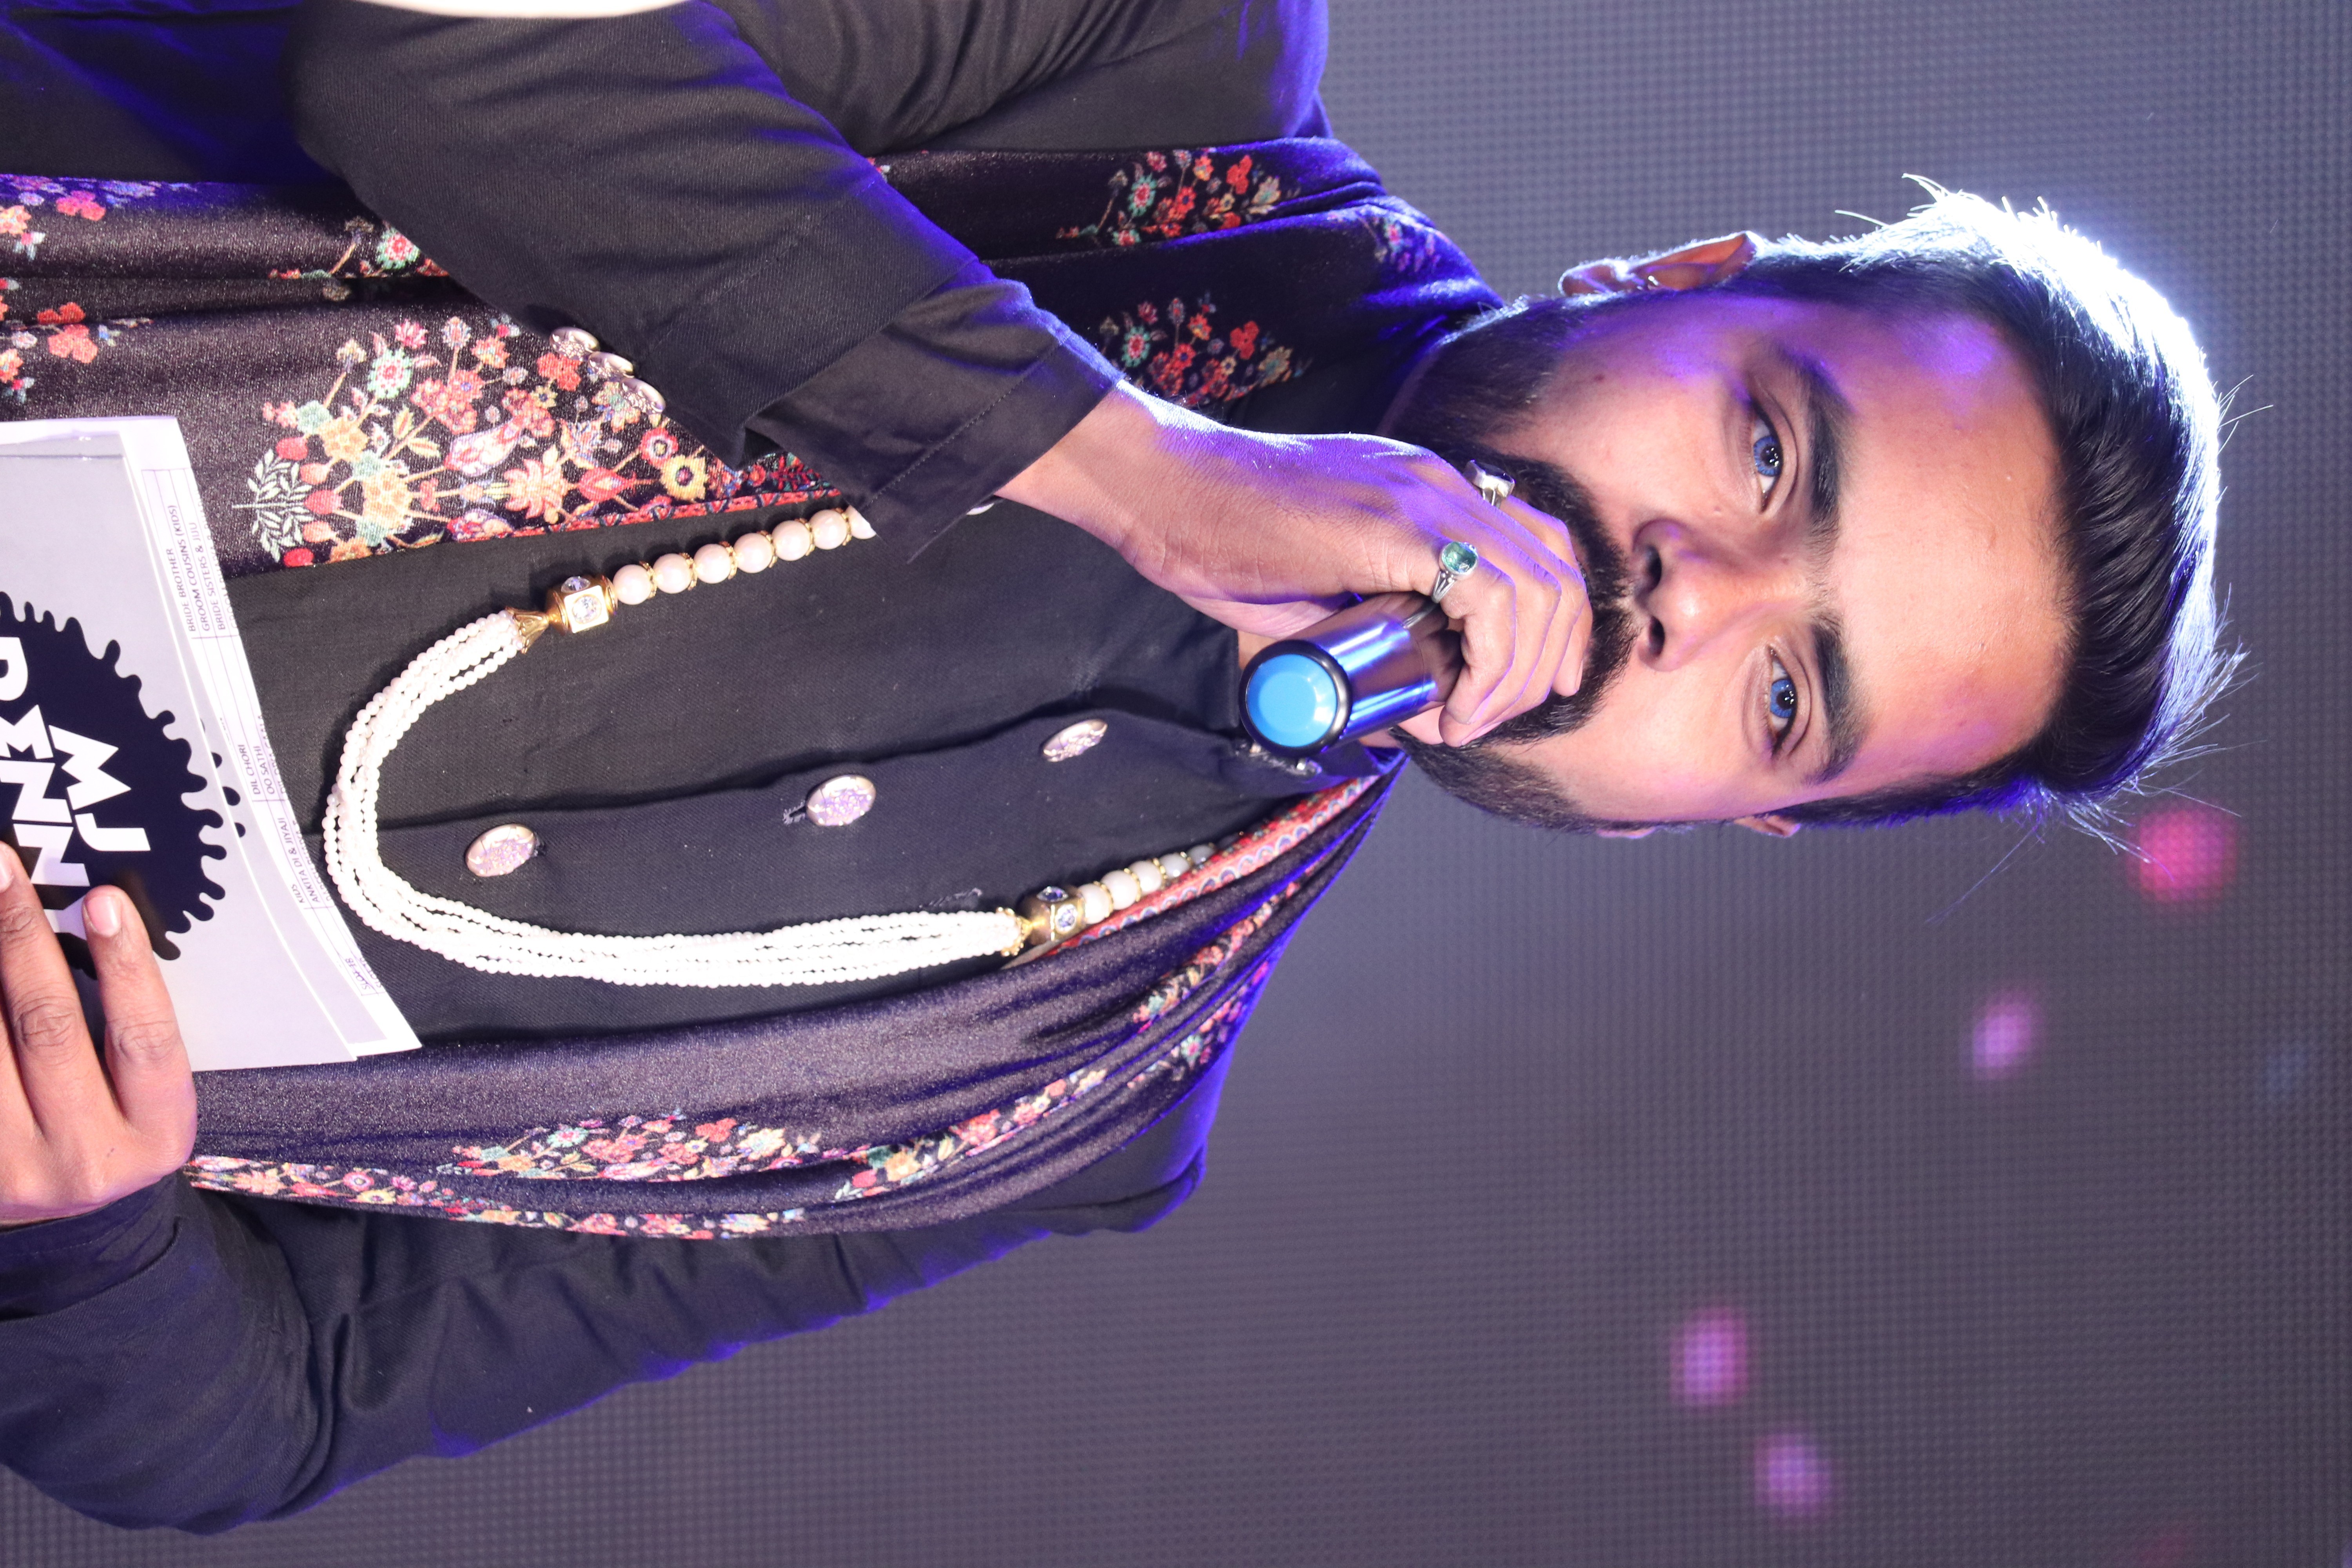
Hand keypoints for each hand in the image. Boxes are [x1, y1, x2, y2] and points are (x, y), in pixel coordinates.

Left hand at [0, 848, 194, 1229]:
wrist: (60, 1223)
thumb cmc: (113, 1128)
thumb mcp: (144, 1095)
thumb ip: (126, 1028)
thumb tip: (88, 919)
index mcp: (153, 1134)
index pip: (143, 1038)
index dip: (124, 965)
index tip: (102, 899)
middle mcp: (86, 1159)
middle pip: (50, 1030)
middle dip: (22, 939)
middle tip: (1, 869)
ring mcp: (15, 1169)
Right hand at [1001, 382, 1591, 744]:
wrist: (1161, 487)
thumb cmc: (1220, 536)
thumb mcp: (1318, 585)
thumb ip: (1368, 630)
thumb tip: (1416, 706)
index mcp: (1428, 489)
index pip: (1539, 547)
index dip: (1556, 624)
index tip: (1533, 687)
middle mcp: (1442, 484)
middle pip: (1555, 573)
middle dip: (1547, 664)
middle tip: (1496, 721)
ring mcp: (1425, 499)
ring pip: (1534, 593)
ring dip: (1514, 678)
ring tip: (1464, 725)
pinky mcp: (1398, 527)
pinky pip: (1490, 600)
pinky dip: (1490, 667)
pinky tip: (1453, 710)